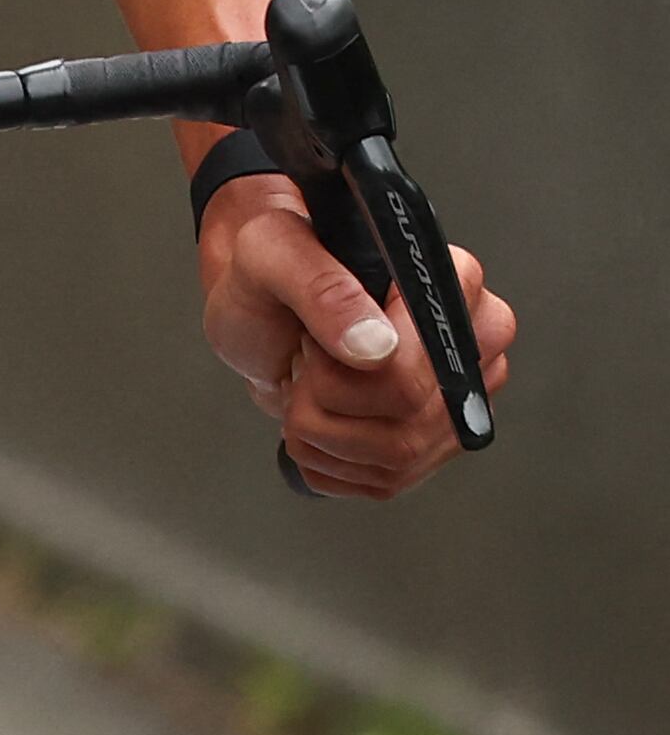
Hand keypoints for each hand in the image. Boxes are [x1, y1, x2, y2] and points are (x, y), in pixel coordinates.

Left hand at [197, 174, 513, 497]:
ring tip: (304, 390)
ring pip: (398, 456)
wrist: (260, 315)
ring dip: (323, 435)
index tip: (312, 347)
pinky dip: (330, 462)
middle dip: (328, 401)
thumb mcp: (268, 254)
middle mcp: (474, 340)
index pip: (424, 358)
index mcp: (450, 283)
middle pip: (410, 415)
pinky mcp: (438, 441)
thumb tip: (376, 347)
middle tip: (302, 363)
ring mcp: (462, 396)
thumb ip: (318, 286)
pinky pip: (386, 480)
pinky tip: (316, 422)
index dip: (350, 369)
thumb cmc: (268, 275)